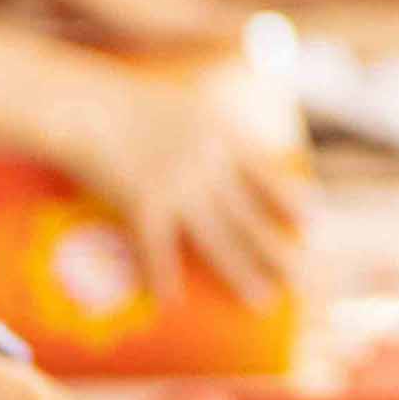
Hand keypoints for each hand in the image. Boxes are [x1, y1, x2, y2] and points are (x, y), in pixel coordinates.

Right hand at [69, 51, 307, 299]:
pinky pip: (158, 248)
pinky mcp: (143, 202)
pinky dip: (163, 276)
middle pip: (251, 214)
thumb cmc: (121, 98)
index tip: (316, 221)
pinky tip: (171, 301)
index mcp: (219, 133)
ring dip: (241, 272)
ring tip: (262, 300)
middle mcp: (207, 162)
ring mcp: (178, 184)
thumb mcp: (178, 101)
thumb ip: (202, 128)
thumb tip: (217, 150)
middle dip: (277, 250)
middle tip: (302, 280)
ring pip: (218, 238)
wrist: (82, 103)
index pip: (267, 171)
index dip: (292, 199)